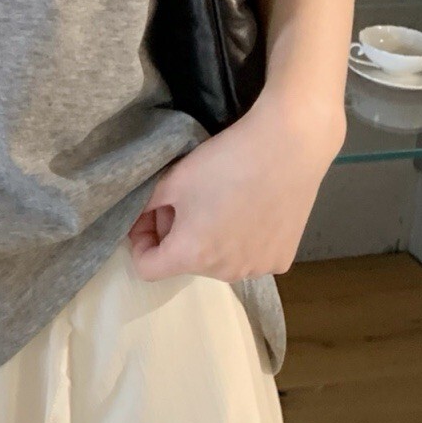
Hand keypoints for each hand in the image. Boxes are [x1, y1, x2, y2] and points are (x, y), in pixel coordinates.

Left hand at [126, 92, 344, 281]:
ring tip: (217, 201)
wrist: (286, 148)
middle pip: (184, 262)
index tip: (147, 215)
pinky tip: (248, 209)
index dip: (138, 242)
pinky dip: (240, 240)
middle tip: (182, 199)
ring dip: (208, 239)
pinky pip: (249, 256)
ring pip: (217, 261)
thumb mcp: (172, 181)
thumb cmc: (223, 163)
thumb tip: (135, 221)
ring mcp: (257, 269)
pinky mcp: (282, 259)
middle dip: (175, 234)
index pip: (147, 268)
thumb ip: (145, 207)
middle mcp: (225, 274)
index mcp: (191, 256)